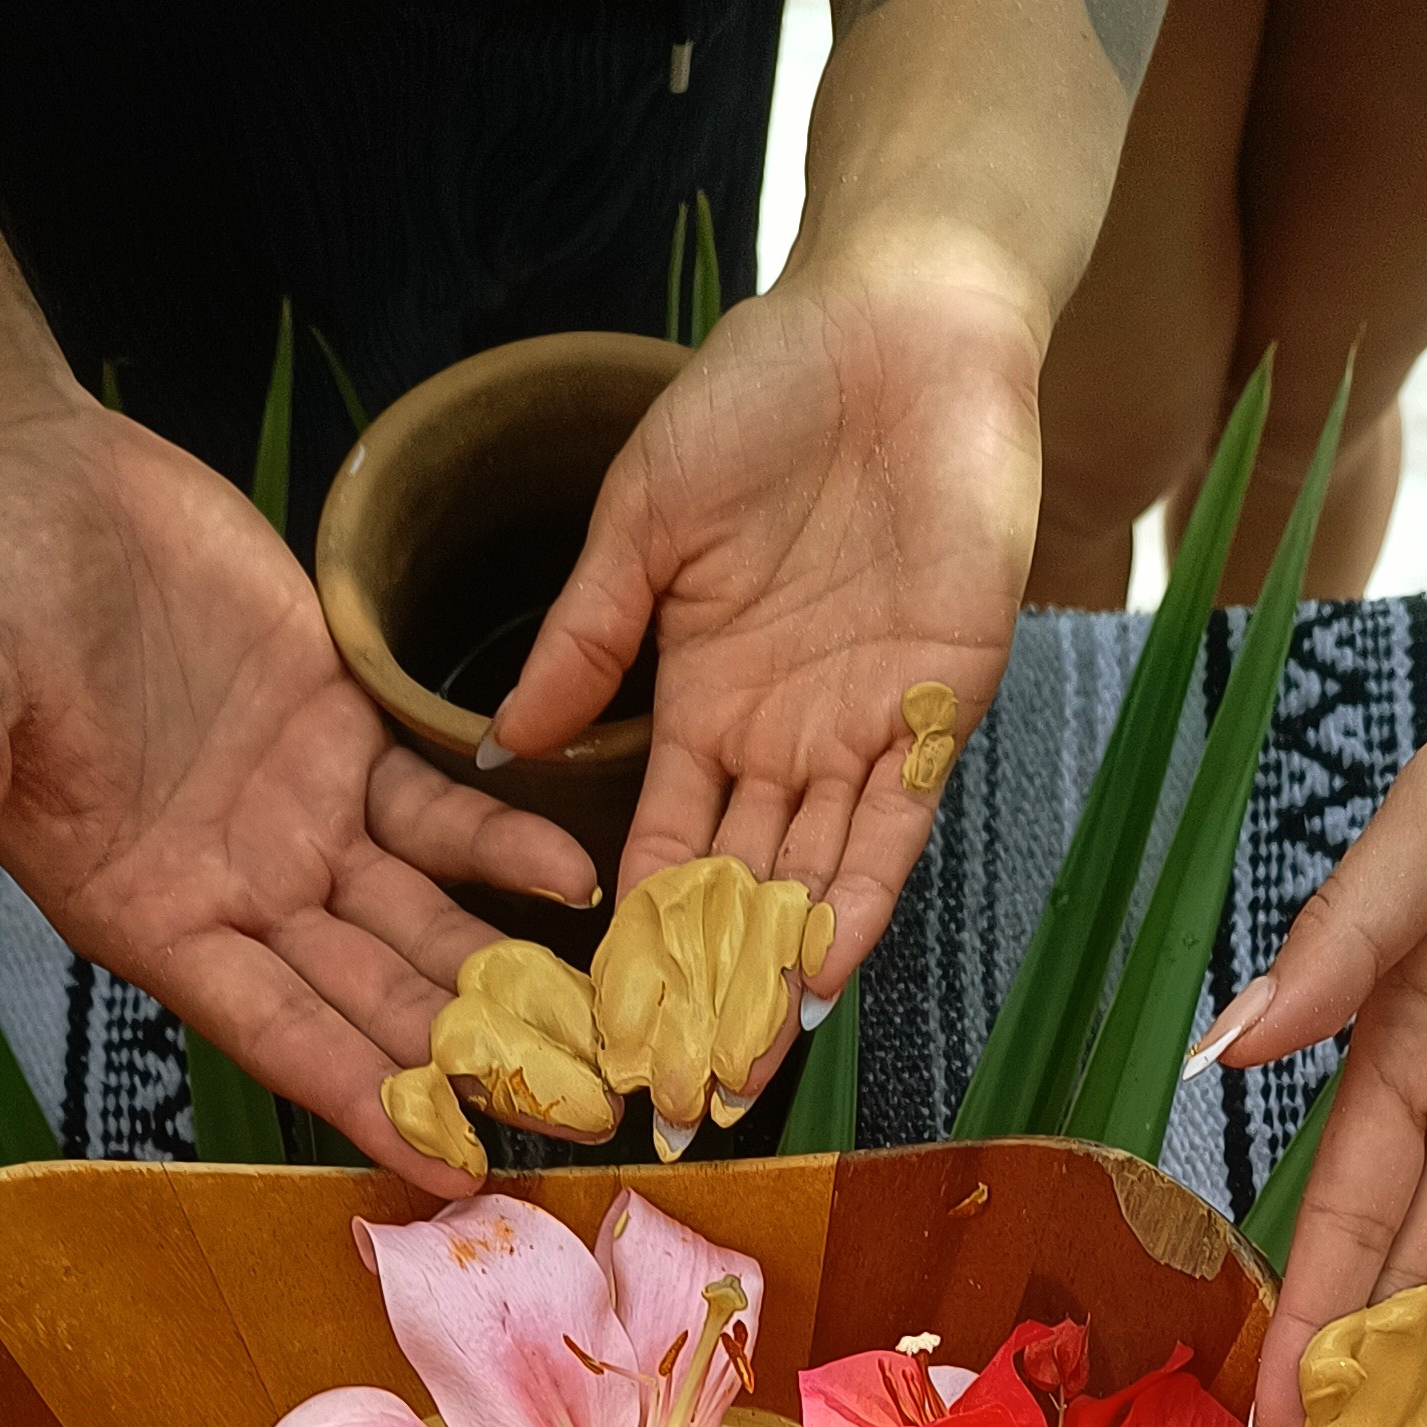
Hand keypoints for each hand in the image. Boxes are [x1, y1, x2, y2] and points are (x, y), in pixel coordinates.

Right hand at [0, 377, 600, 1193]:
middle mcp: (230, 893)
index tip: (442, 1160)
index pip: (271, 1028)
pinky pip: (433, 810)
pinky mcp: (336, 737)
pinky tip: (575, 878)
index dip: (357, 1092)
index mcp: (144, 913)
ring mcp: (289, 822)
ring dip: (500, 979)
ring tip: (597, 1032)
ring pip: (414, 922)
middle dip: (462, 1064)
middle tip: (568, 1120)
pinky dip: (501, 842)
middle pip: (367, 1000)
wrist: (14, 479)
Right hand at [494, 267, 1040, 1032]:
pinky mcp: (932, 705)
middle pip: (735, 900)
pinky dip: (856, 900)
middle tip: (666, 1103)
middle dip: (702, 1001)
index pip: (659, 855)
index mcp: (698, 703)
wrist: (898, 322)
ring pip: (808, 886)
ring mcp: (854, 729)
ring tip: (736, 1073)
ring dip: (774, 981)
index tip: (592, 1032)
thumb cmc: (762, 393)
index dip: (629, 946)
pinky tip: (818, 974)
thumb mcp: (641, 518)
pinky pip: (892, 828)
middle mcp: (776, 740)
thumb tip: (494, 745)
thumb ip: (581, 638)